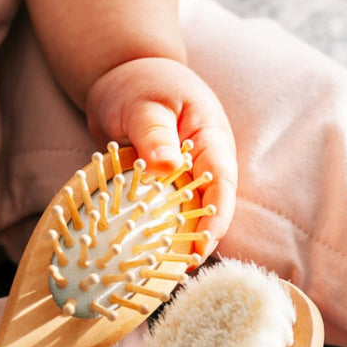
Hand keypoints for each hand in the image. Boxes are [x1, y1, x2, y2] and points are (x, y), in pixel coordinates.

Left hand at [85, 57, 237, 256]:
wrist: (124, 75)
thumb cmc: (139, 84)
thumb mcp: (144, 104)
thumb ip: (154, 133)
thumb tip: (166, 165)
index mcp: (211, 140)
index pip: (222, 187)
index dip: (214, 221)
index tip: (199, 249)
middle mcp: (205, 162)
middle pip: (210, 209)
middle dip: (197, 241)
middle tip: (176, 271)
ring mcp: (187, 176)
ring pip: (188, 215)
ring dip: (177, 240)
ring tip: (159, 269)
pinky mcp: (167, 186)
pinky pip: (167, 213)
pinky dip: (158, 232)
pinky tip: (142, 253)